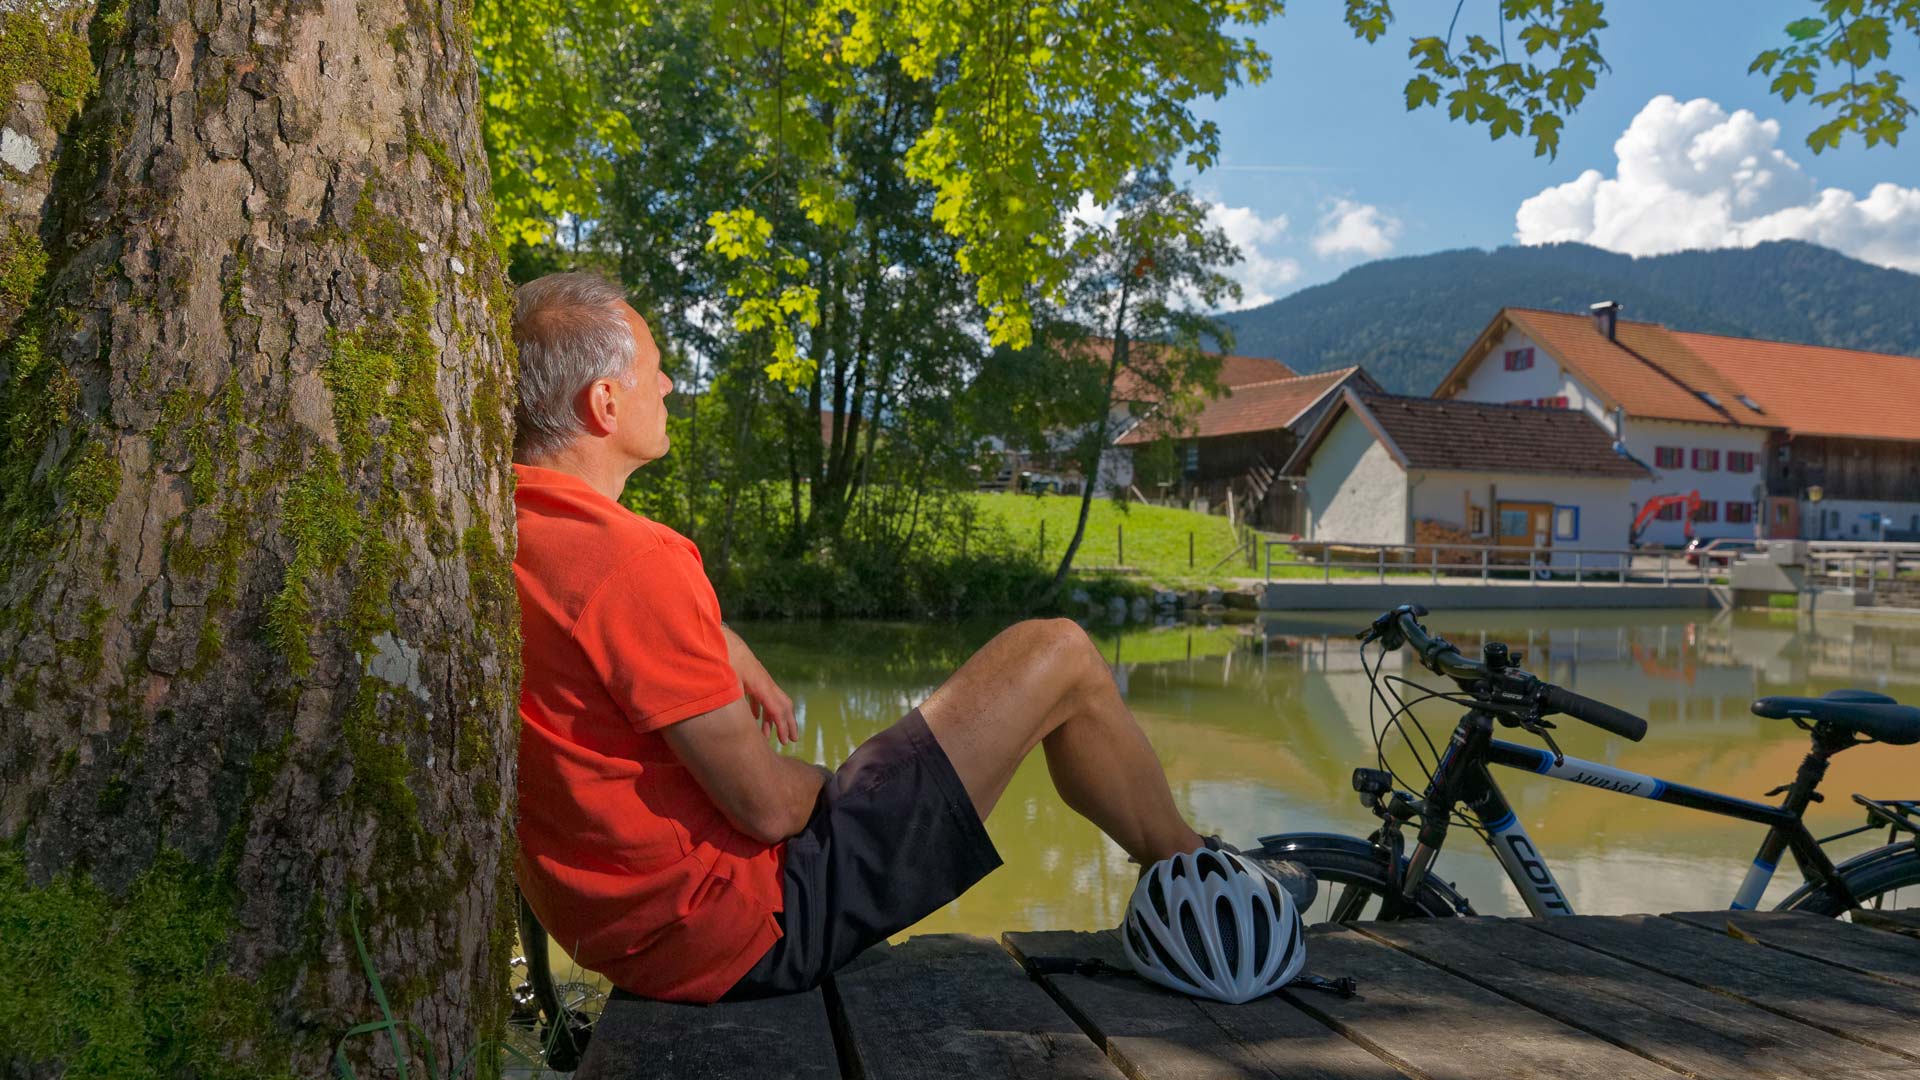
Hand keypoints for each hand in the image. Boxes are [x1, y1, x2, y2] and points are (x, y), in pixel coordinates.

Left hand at [721, 626, 797, 744]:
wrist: (720, 637)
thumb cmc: (724, 657)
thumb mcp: (729, 681)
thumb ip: (736, 701)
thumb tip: (741, 722)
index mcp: (761, 684)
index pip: (778, 709)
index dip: (783, 726)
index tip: (785, 742)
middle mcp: (764, 681)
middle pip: (783, 704)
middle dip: (788, 723)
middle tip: (790, 741)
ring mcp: (758, 678)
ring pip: (772, 700)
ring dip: (772, 719)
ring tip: (767, 736)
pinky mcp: (750, 676)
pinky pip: (761, 696)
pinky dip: (761, 710)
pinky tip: (754, 719)